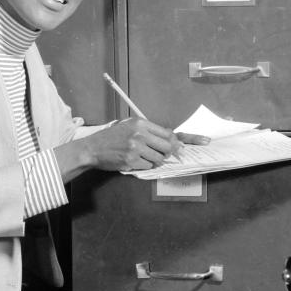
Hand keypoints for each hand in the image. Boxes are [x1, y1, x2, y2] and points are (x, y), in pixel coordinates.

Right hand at [86, 118, 208, 171]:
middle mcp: (140, 134)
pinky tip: (133, 161)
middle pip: (168, 147)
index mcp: (141, 123)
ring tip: (141, 156)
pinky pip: (148, 167)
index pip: (168, 133)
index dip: (182, 141)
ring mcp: (136, 148)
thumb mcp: (130, 126)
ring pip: (159, 159)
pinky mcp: (131, 161)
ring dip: (154, 161)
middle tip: (162, 154)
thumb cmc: (112, 137)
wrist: (93, 148)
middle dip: (168, 153)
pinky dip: (144, 166)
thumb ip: (150, 132)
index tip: (197, 143)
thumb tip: (173, 140)